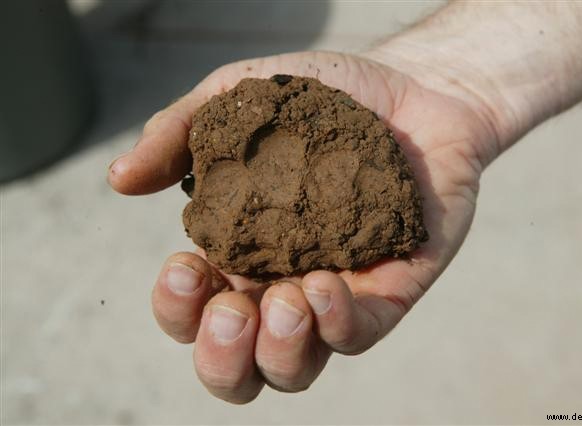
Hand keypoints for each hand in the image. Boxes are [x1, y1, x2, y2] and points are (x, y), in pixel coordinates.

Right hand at [108, 50, 498, 402]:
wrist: (410, 89)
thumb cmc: (321, 98)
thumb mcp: (239, 99)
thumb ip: (179, 132)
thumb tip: (119, 177)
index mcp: (238, 254)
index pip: (193, 311)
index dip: (176, 308)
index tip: (181, 263)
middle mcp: (281, 286)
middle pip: (240, 366)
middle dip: (222, 356)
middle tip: (230, 309)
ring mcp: (336, 295)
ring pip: (295, 369)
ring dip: (278, 352)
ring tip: (283, 301)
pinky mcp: (389, 292)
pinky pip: (359, 335)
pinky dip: (336, 323)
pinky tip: (323, 284)